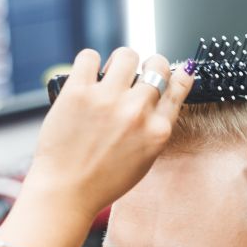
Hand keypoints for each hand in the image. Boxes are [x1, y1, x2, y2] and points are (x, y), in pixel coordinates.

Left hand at [24, 48, 193, 219]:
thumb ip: (155, 127)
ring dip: (119, 62)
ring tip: (109, 76)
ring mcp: (108, 100)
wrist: (67, 191)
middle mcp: (137, 112)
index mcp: (158, 130)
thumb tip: (159, 96)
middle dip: (149, 66)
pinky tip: (87, 76)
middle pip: (157, 64)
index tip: (170, 72)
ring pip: (126, 54)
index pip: (179, 85)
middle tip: (135, 76)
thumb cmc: (103, 181)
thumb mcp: (145, 158)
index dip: (177, 73)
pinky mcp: (78, 92)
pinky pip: (89, 56)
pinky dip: (89, 62)